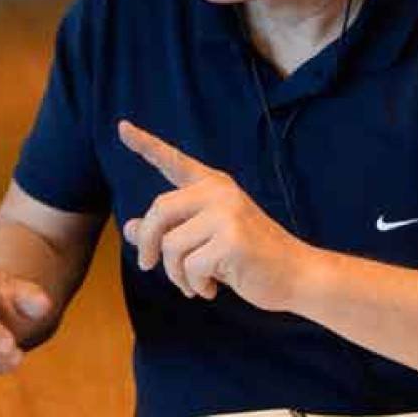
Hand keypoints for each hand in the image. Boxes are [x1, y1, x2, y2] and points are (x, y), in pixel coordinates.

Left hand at [117, 119, 327, 311]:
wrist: (296, 275)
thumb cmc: (248, 258)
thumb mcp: (204, 241)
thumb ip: (170, 231)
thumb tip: (130, 228)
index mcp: (213, 186)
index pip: (173, 162)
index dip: (146, 145)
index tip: (121, 128)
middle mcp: (219, 192)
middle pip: (159, 211)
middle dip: (148, 243)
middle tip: (146, 266)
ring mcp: (228, 213)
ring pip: (170, 245)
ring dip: (175, 274)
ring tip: (194, 283)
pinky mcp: (232, 240)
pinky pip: (190, 267)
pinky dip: (195, 286)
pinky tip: (212, 289)